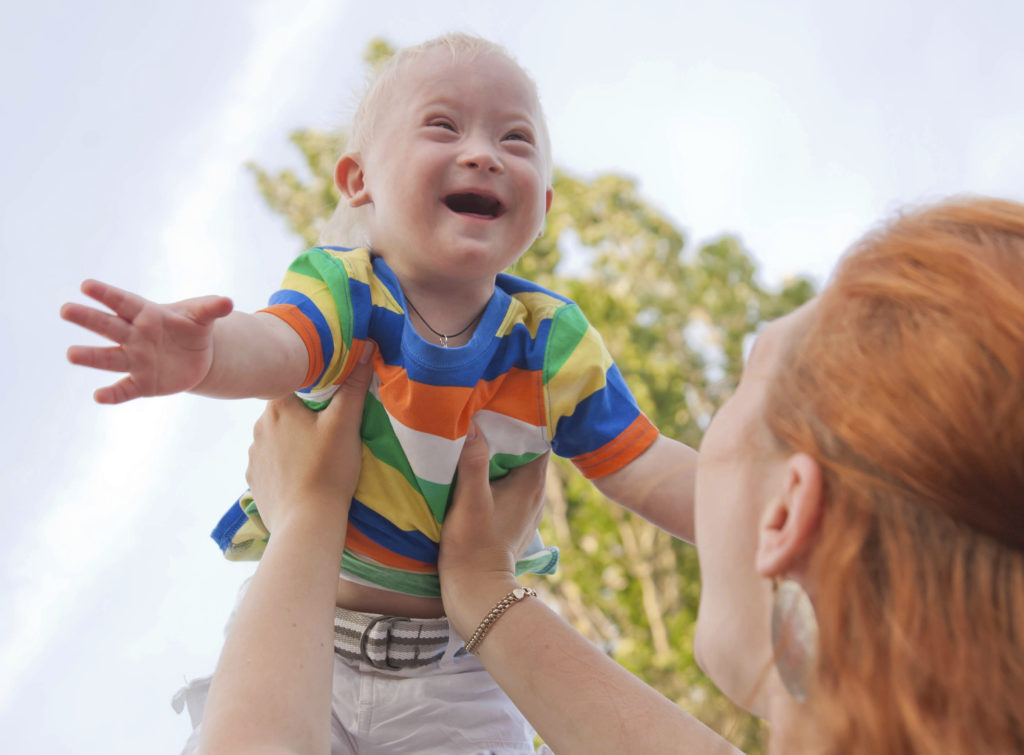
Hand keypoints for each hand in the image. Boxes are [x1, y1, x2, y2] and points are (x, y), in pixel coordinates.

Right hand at [61, 279, 232, 403]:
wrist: (197, 357)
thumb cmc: (192, 329)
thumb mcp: (202, 316)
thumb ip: (212, 308)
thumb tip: (229, 303)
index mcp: (147, 314)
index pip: (124, 302)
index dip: (106, 294)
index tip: (86, 285)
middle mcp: (135, 336)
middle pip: (109, 326)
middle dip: (88, 319)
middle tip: (66, 310)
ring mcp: (136, 360)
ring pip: (110, 358)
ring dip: (91, 356)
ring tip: (71, 353)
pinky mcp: (143, 383)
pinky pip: (125, 389)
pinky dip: (113, 394)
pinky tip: (99, 396)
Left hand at [244, 343, 374, 534]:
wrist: (306, 522)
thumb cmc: (328, 469)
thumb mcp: (346, 424)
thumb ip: (354, 386)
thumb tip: (366, 347)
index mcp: (278, 407)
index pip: (291, 382)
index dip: (311, 385)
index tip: (328, 395)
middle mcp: (259, 427)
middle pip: (283, 410)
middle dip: (302, 415)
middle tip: (328, 427)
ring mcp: (253, 456)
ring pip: (275, 437)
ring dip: (291, 440)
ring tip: (315, 454)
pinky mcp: (254, 480)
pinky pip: (269, 462)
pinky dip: (283, 464)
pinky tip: (301, 474)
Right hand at [439, 424, 547, 630]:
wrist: (476, 593)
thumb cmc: (472, 547)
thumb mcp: (470, 501)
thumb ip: (472, 463)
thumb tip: (473, 424)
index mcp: (532, 483)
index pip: (538, 437)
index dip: (523, 418)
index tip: (501, 401)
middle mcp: (536, 494)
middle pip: (527, 450)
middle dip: (507, 432)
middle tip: (483, 411)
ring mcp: (527, 509)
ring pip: (517, 468)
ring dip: (500, 453)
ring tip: (476, 435)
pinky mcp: (514, 520)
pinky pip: (509, 485)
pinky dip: (496, 473)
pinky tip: (475, 469)